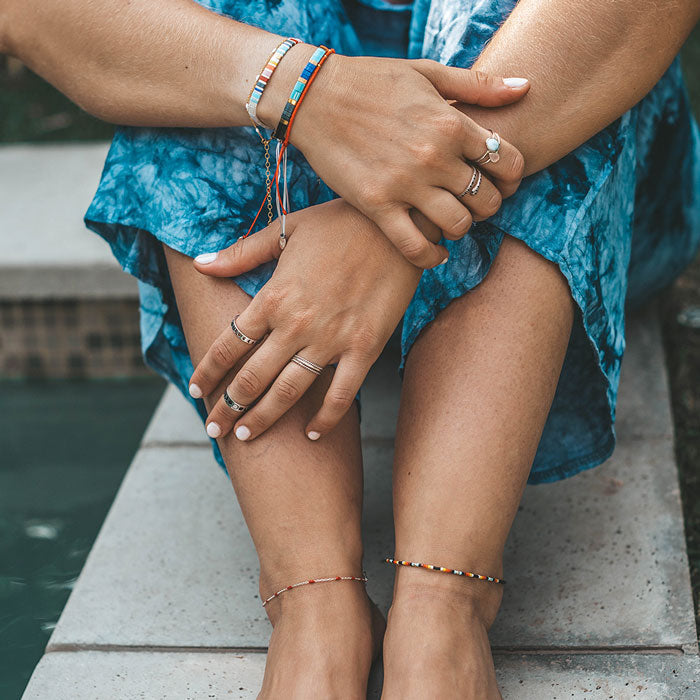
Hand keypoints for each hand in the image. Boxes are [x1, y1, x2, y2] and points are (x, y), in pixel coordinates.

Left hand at [189, 200, 421, 440]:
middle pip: (251, 377)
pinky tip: (311, 434)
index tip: (196, 390)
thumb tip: (200, 265)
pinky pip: (341, 394)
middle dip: (227, 408)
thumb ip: (241, 253)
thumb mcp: (286, 230)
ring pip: (288, 392)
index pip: (229, 344)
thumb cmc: (340, 223)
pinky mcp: (364, 349)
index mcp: (274, 296)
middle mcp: (296, 325)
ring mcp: (331, 340)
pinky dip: (325, 419)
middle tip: (213, 428)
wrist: (396, 227)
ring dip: (263, 419)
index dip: (208, 371)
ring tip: (246, 438)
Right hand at [260, 50, 527, 267]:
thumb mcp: (427, 72)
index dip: (512, 177)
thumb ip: (478, 84)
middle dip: (488, 205)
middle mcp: (433, 156)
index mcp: (450, 122)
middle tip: (474, 203)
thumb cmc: (372, 81)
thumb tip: (525, 88)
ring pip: (457, 225)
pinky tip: (433, 253)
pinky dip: (431, 257)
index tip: (500, 180)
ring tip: (451, 221)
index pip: (507, 162)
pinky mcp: (376, 205)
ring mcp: (404, 184)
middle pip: (487, 199)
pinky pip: (415, 246)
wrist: (313, 96)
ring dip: (461, 229)